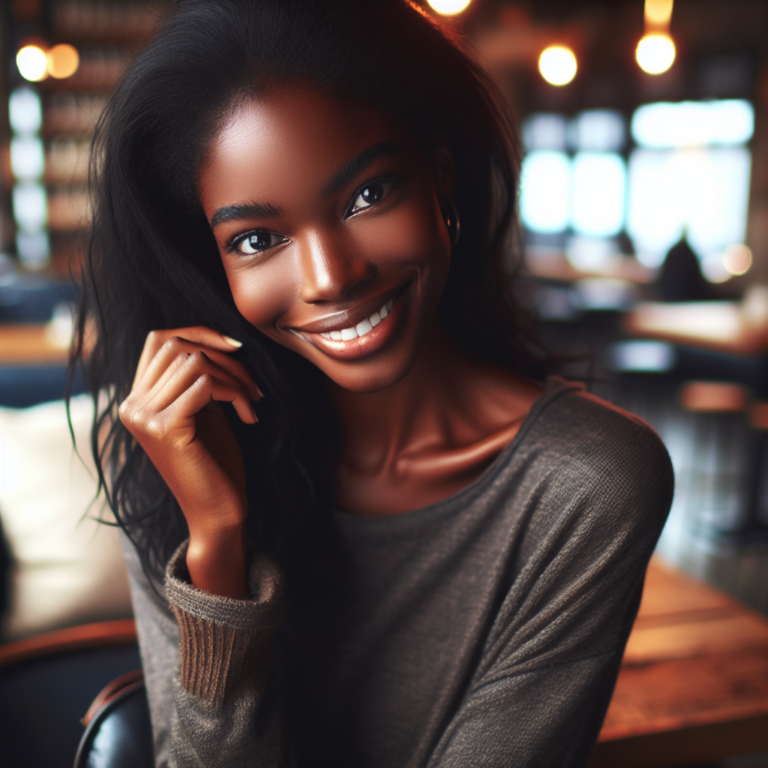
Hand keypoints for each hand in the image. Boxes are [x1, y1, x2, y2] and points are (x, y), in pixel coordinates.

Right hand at [119, 327, 261, 597]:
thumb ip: (196, 377)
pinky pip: (205, 384)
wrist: (216, 512)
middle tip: (253, 386)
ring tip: (252, 401)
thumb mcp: (202, 409)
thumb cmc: (215, 461)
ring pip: (196, 362)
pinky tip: (248, 417)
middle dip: (226, 358)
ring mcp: (144, 417)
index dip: (199, 332)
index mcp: (136, 400)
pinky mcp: (165, 428)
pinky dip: (235, 394)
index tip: (236, 347)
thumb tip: (213, 338)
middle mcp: (131, 406)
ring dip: (236, 378)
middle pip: (180, 345)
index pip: (159, 339)